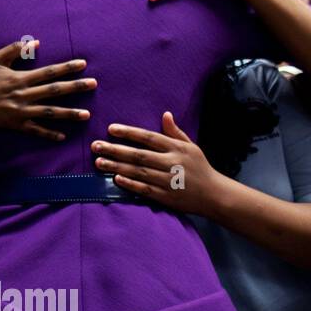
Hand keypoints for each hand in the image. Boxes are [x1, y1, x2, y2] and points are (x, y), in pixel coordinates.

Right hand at [0, 39, 94, 141]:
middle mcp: (23, 95)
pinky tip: (62, 136)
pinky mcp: (14, 124)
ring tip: (86, 115)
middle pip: (54, 90)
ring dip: (69, 113)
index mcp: (20, 78)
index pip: (48, 71)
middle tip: (93, 84)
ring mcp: (20, 111)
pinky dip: (48, 133)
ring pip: (49, 112)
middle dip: (76, 87)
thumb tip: (36, 43)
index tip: (83, 64)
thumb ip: (15, 49)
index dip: (66, 67)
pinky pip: (34, 130)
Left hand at [91, 112, 225, 215]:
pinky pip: (145, 189)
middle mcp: (172, 163)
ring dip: (117, 166)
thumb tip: (165, 114)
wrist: (215, 195)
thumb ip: (175, 132)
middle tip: (95, 145)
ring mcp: (169, 180)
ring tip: (98, 162)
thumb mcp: (191, 147)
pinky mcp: (167, 197)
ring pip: (139, 172)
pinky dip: (130, 184)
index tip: (111, 129)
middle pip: (139, 155)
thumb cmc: (200, 168)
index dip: (129, 132)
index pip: (149, 137)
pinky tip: (115, 178)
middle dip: (115, 149)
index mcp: (177, 148)